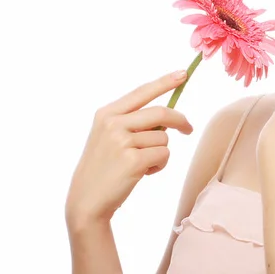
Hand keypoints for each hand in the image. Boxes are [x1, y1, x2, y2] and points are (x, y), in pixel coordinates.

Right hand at [65, 70, 193, 227]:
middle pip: (161, 112)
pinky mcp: (133, 160)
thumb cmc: (104, 168)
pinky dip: (160, 164)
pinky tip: (143, 173)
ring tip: (143, 164)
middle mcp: (113, 123)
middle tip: (188, 129)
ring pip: (164, 138)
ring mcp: (122, 141)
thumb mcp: (109, 137)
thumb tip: (168, 117)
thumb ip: (133, 122)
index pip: (142, 92)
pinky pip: (164, 154)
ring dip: (161, 152)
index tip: (183, 74)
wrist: (86, 201)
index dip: (165, 82)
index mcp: (107, 113)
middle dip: (180, 120)